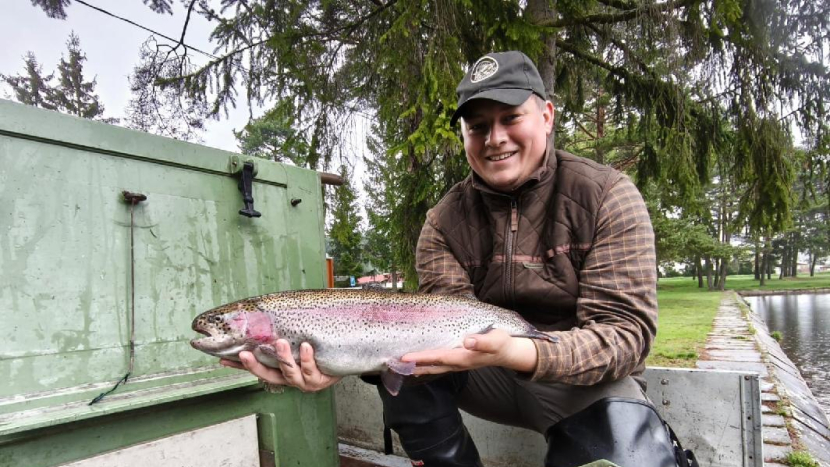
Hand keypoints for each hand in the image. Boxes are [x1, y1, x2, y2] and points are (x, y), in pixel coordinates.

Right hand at [220, 340, 341, 392]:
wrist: (347, 356)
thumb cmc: (318, 347)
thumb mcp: (298, 339)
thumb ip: (280, 332)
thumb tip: (259, 315)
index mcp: (281, 370)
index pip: (256, 368)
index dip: (239, 365)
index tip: (223, 358)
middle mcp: (290, 378)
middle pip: (268, 376)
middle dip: (255, 366)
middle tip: (245, 353)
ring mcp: (304, 381)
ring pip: (290, 374)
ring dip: (284, 358)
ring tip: (281, 343)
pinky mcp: (320, 380)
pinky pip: (311, 371)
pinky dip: (307, 359)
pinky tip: (306, 347)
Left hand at [400, 329, 537, 375]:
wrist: (510, 352)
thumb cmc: (502, 343)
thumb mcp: (495, 340)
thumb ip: (482, 342)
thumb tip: (467, 341)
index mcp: (464, 358)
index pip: (438, 358)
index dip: (421, 358)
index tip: (405, 358)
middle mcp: (458, 363)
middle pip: (432, 366)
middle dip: (413, 365)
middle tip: (393, 364)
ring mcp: (458, 363)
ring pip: (434, 367)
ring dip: (418, 366)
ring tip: (401, 365)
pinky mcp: (459, 360)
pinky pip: (439, 364)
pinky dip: (427, 364)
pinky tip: (419, 363)